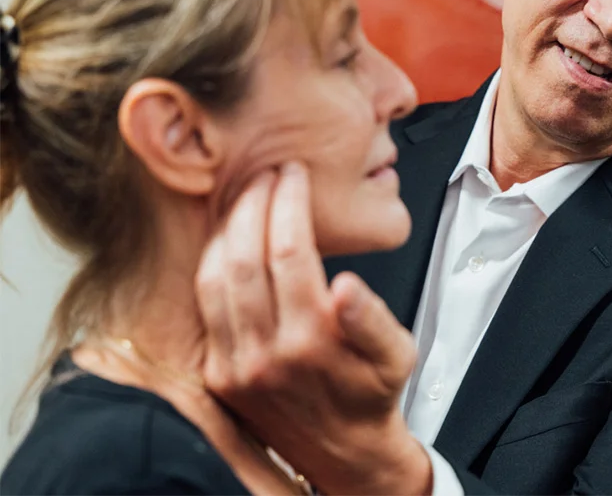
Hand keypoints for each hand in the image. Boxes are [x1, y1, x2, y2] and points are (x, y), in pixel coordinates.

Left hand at [195, 162, 431, 494]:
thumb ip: (373, 319)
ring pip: (214, 277)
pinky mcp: (217, 372)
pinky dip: (213, 259)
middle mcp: (265, 353)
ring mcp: (234, 364)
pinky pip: (204, 304)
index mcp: (311, 341)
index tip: (295, 174)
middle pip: (244, 256)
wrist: (342, 450)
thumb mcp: (396, 354)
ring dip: (228, 227)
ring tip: (248, 196)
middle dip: (255, 203)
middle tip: (269, 172)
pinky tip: (231, 236)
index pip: (289, 251)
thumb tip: (348, 286)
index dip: (289, 203)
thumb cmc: (370, 393)